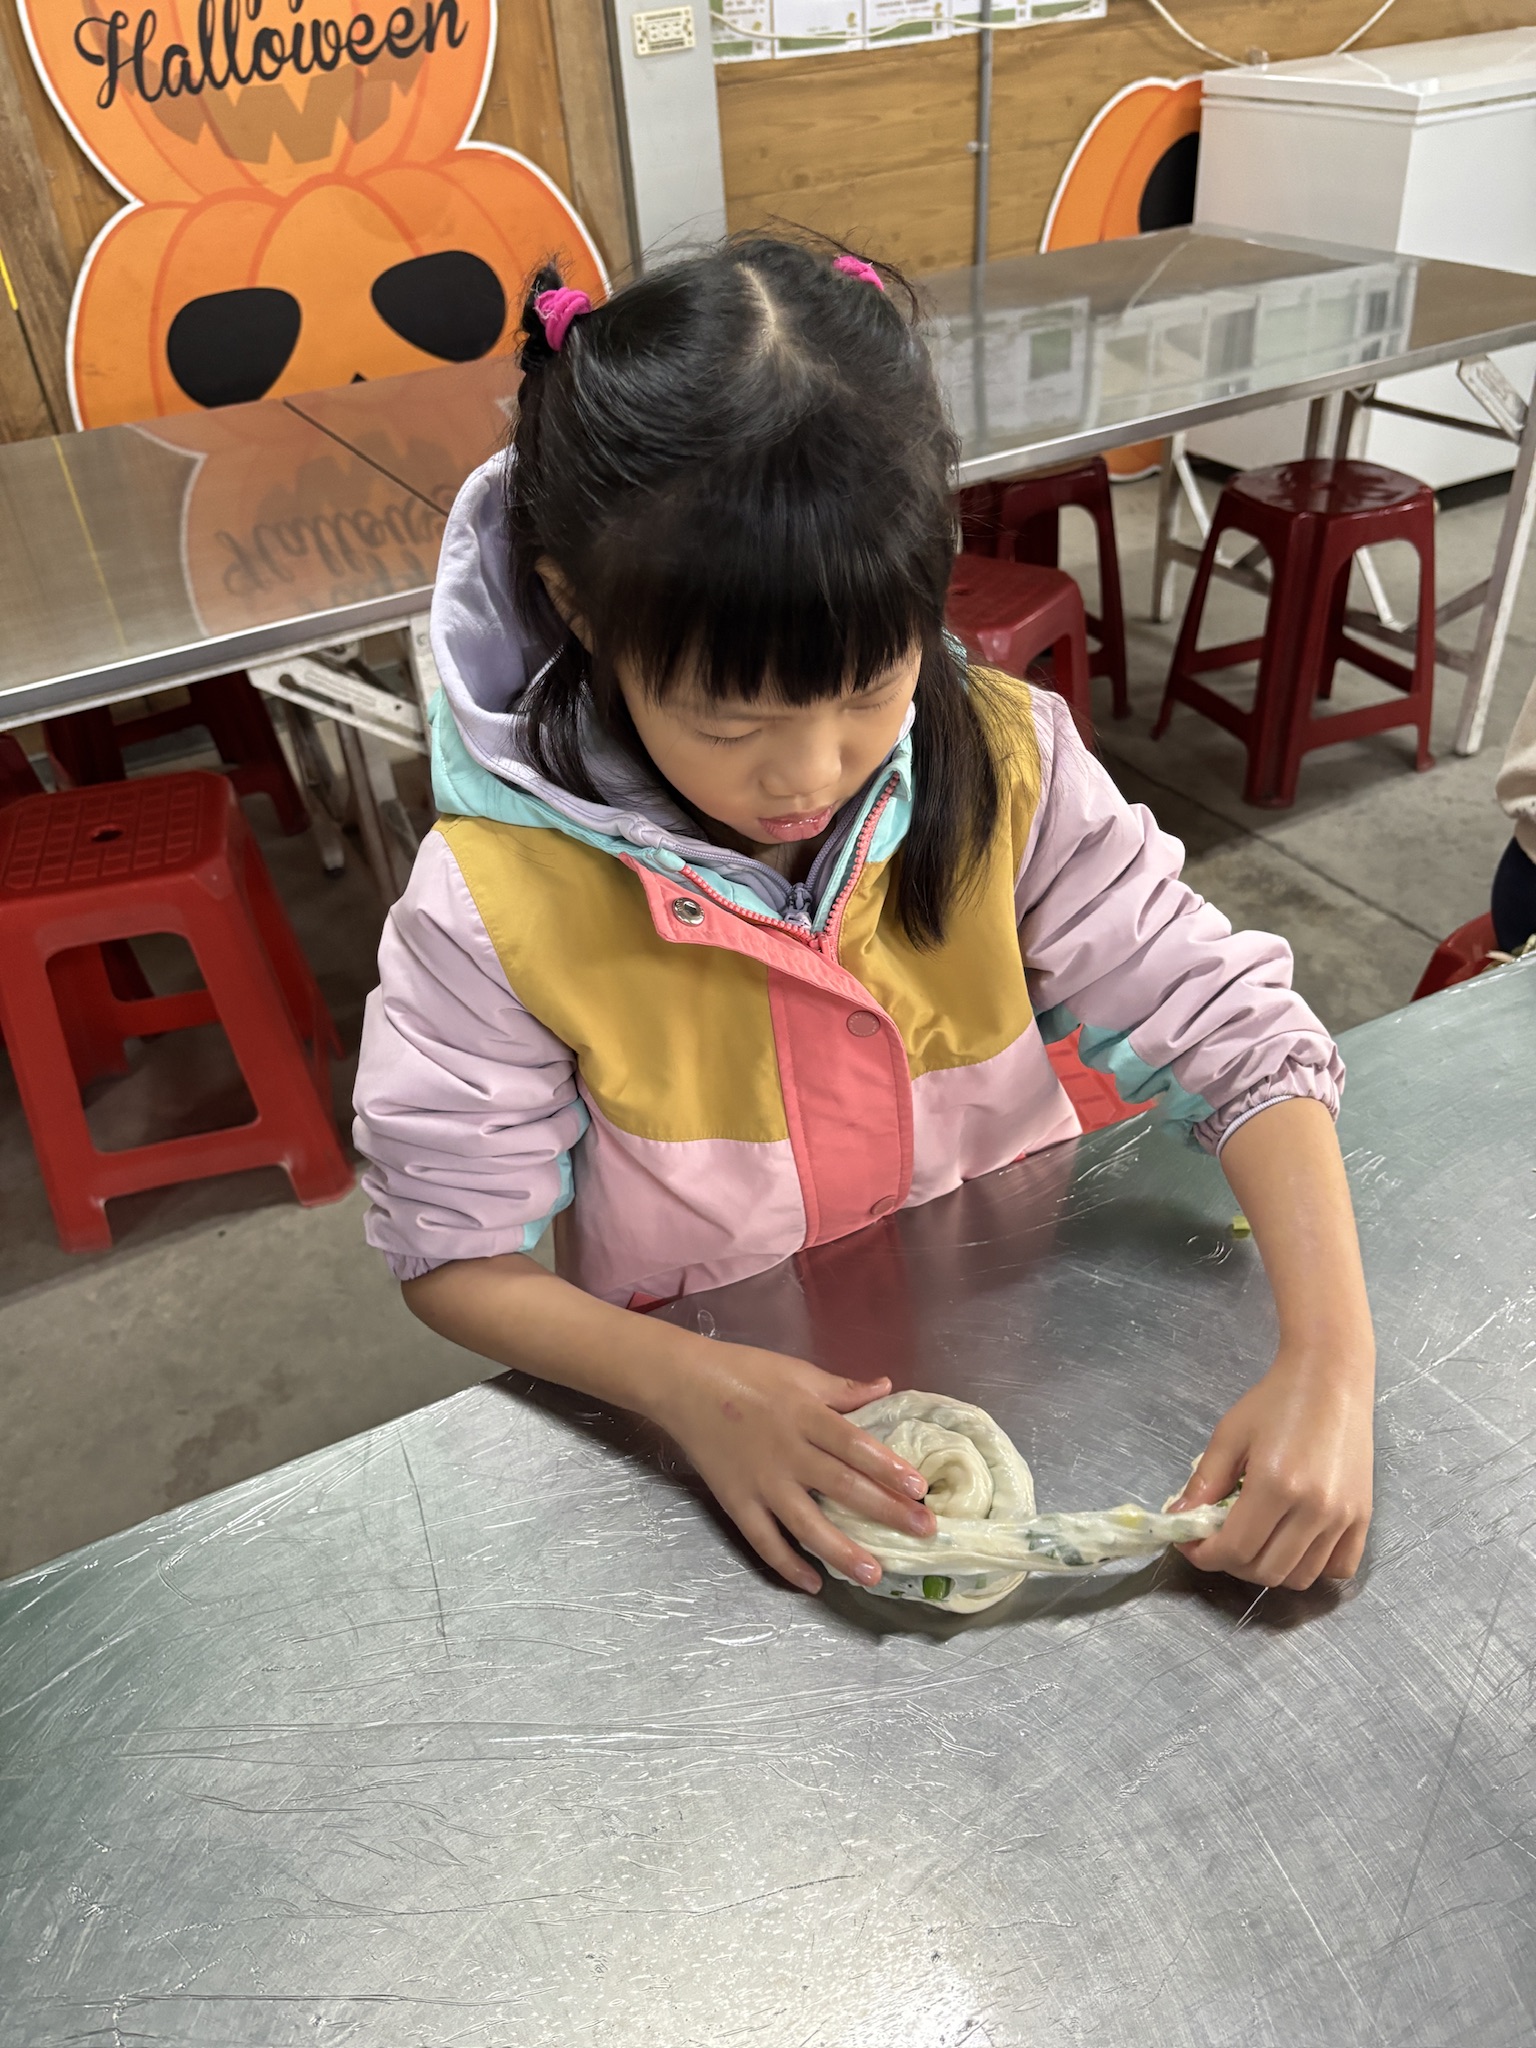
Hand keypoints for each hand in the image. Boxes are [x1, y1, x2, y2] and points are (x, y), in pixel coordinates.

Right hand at [652, 1345, 935, 1593]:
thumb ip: (842, 1389)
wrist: (683, 1385)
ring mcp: (761, 1483)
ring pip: (806, 1524)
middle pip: (842, 1487)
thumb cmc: (745, 1372)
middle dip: (885, 1512)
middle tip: (923, 1532)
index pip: (854, 1445)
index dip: (888, 1467)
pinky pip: (764, 1541)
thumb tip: (886, 1387)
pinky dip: (787, 1565)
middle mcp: (787, 1453)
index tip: (919, 1488)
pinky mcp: (736, 1502)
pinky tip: (813, 1584)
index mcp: (805, 1415)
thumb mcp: (797, 1371)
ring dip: (841, 1551)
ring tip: (873, 1574)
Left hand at [1170, 1345, 1373, 1589]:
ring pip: (1300, 1577)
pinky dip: (1312, 1568)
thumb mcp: (1229, 1435)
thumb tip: (1178, 1520)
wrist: (1330, 1378)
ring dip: (1269, 1569)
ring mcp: (1344, 1517)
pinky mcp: (1364, 1517)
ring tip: (1254, 1540)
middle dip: (1232, 1563)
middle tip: (1219, 1540)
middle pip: (1266, 1571)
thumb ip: (1204, 1483)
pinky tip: (1293, 1544)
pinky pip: (1339, 1568)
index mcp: (1275, 1485)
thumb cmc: (1276, 1401)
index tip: (1190, 1544)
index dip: (1204, 1555)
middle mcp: (1314, 1509)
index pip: (1234, 1549)